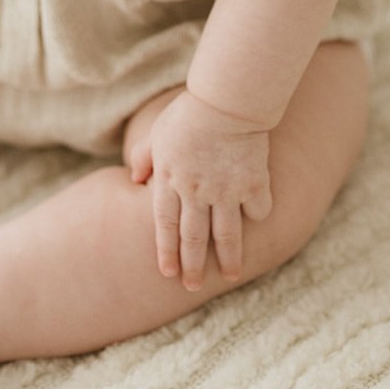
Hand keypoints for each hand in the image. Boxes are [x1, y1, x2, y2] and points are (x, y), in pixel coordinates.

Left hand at [130, 91, 273, 288]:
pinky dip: (257, 217)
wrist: (226, 102)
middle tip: (193, 287)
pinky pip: (257, 210)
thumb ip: (144, 156)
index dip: (166, 251)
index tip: (167, 272)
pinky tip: (256, 221)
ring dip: (228, 258)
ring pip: (226, 235)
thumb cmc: (189, 113)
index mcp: (170, 180)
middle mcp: (196, 192)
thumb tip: (132, 178)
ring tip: (232, 275)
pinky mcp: (254, 184)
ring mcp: (226, 191)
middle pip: (193, 238)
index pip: (165, 225)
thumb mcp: (158, 133)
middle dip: (192, 266)